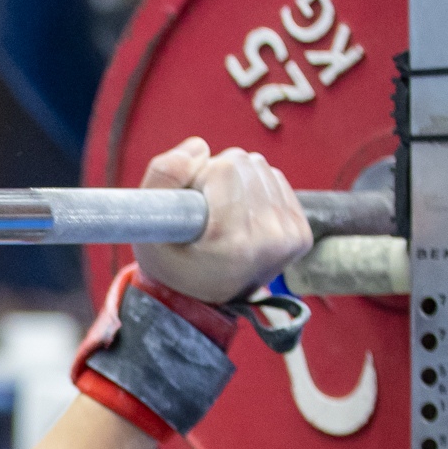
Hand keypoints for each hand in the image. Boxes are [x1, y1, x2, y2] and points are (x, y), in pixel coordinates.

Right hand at [131, 137, 312, 305]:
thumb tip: (201, 145)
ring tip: (222, 215)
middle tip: (205, 211)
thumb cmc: (169, 263)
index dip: (199, 177)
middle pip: (246, 163)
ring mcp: (289, 238)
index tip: (191, 206)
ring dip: (238, 182)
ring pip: (261, 167)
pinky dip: (255, 190)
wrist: (200, 302)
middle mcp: (268, 242)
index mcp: (231, 243)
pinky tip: (241, 216)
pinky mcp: (301, 235)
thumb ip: (162, 176)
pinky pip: (276, 179)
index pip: (225, 168)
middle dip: (219, 176)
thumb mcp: (146, 225)